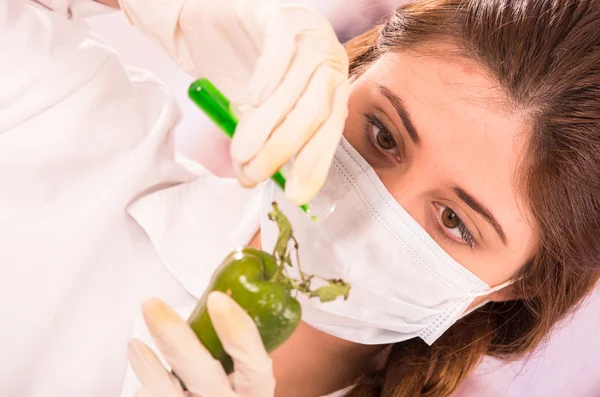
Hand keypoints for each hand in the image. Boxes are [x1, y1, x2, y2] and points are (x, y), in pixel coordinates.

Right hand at [118, 0, 349, 204]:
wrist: (212, 21)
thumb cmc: (238, 68)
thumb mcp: (258, 111)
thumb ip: (264, 137)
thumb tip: (255, 177)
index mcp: (329, 87)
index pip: (330, 131)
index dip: (314, 164)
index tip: (296, 195)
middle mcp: (328, 62)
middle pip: (316, 113)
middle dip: (285, 151)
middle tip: (255, 174)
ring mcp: (309, 36)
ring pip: (298, 90)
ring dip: (268, 127)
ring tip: (242, 152)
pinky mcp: (281, 17)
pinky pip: (281, 52)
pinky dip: (268, 80)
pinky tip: (251, 101)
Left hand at [128, 292, 274, 396]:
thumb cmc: (231, 391)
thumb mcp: (246, 378)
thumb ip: (238, 351)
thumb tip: (216, 300)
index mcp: (256, 393)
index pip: (254, 366)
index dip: (239, 333)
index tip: (217, 299)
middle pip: (204, 377)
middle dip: (175, 339)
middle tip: (152, 304)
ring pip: (170, 394)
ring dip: (148, 367)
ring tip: (134, 344)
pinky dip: (148, 388)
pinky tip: (141, 379)